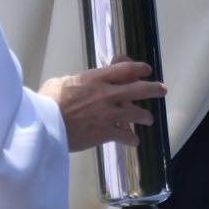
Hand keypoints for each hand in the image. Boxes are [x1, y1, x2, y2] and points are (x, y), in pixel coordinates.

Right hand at [38, 60, 166, 152]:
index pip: (124, 69)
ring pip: (137, 113)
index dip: (138, 67)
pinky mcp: (106, 133)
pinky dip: (132, 139)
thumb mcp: (59, 82)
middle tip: (162, 89)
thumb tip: (74, 83)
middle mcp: (106, 94)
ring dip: (145, 116)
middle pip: (138, 88)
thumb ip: (73, 81)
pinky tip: (134, 141)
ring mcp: (108, 114)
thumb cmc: (48, 102)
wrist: (45, 125)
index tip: (146, 69)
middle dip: (153, 88)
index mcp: (95, 78)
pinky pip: (126, 136)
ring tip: (148, 119)